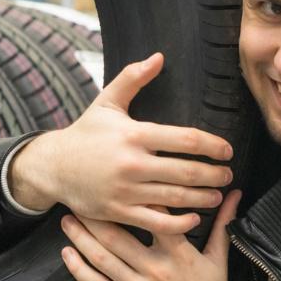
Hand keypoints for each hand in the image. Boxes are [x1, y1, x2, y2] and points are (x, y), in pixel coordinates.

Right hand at [9, 52, 233, 236]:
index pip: (185, 139)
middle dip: (214, 174)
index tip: (226, 150)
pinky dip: (180, 224)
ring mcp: (126, 191)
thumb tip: (159, 57)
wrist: (53, 166)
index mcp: (133, 134)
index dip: (212, 145)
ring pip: (176, 198)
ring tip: (217, 194)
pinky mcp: (119, 212)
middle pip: (187, 171)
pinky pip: (157, 222)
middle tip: (227, 174)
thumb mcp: (106, 102)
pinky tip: (193, 218)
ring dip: (203, 197)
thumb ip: (133, 78)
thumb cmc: (85, 133)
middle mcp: (132, 163)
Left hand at [60, 189, 241, 280]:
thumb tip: (234, 195)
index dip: (136, 196)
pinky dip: (79, 268)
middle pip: (118, 235)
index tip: (118, 180)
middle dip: (95, 214)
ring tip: (68, 219)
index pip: (155, 216)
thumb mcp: (218, 260)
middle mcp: (155, 269)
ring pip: (102, 257)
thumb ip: (221, 224)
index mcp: (178, 254)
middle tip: (79, 197)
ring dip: (81, 237)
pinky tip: (67, 254)